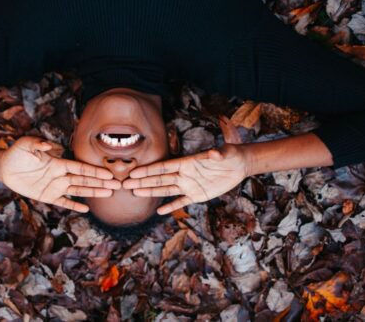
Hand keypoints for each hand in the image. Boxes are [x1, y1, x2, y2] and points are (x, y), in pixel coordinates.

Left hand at [0, 136, 119, 211]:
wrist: (5, 167)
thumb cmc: (17, 153)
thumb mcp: (26, 144)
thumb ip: (38, 143)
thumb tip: (50, 146)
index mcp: (58, 163)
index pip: (80, 168)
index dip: (94, 171)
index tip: (108, 173)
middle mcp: (60, 175)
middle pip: (84, 180)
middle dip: (101, 182)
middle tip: (117, 185)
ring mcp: (55, 187)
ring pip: (78, 190)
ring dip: (93, 192)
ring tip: (109, 194)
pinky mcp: (47, 196)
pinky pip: (63, 202)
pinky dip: (74, 205)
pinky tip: (86, 209)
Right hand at [122, 144, 249, 213]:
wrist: (239, 165)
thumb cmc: (231, 154)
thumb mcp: (226, 153)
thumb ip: (217, 154)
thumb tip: (213, 153)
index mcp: (187, 163)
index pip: (164, 167)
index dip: (149, 170)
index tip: (134, 172)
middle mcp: (184, 174)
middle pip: (159, 178)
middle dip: (142, 181)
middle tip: (125, 184)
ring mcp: (189, 185)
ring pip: (166, 189)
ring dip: (151, 191)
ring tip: (135, 193)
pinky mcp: (197, 195)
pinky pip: (181, 202)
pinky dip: (171, 206)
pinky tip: (160, 211)